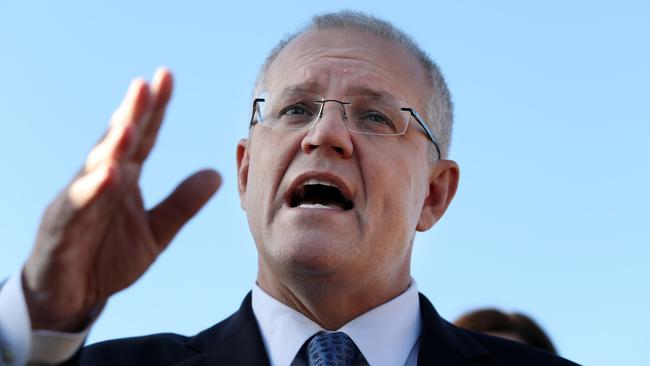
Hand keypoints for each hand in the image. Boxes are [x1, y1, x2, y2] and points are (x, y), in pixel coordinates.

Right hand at [22, 68, 220, 331]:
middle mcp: (101, 181)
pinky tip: (108, 173)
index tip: (166, 77)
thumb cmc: (108, 256)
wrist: (71, 296)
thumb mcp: (156, 232)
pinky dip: (92, 189)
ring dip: (113, 146)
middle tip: (147, 84)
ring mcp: (80, 200)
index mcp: (124, 179)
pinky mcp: (62, 227)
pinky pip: (78, 205)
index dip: (154, 109)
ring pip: (96, 167)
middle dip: (132, 113)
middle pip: (119, 143)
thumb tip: (217, 174)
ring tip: (130, 124)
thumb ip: (182, 204)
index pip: (143, 138)